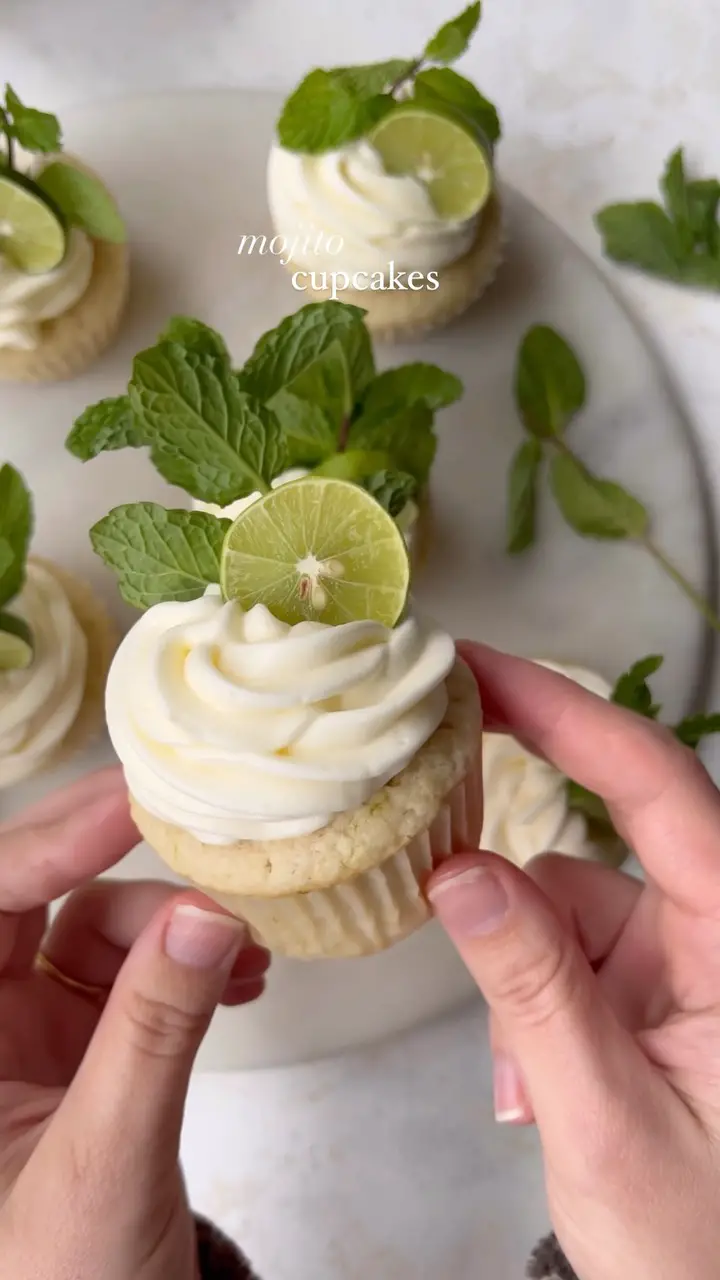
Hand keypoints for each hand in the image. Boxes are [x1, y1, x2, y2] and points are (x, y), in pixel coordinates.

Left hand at [0, 769, 269, 1279]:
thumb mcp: (105, 1164)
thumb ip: (154, 1033)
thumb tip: (207, 911)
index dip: (44, 844)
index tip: (128, 803)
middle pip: (28, 900)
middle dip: (109, 860)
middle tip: (186, 819)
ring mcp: (25, 1036)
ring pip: (89, 929)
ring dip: (168, 924)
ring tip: (243, 942)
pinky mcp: (80, 1050)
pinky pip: (131, 975)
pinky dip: (185, 965)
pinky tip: (242, 977)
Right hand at [429, 644, 719, 1279]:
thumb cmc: (701, 1246)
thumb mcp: (607, 1121)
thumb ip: (533, 992)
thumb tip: (458, 870)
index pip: (657, 786)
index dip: (568, 712)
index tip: (479, 670)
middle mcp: (716, 930)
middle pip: (598, 842)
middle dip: (518, 875)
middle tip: (432, 833)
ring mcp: (683, 962)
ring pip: (567, 908)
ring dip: (521, 975)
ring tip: (523, 1083)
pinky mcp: (651, 991)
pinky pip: (567, 955)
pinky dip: (531, 1003)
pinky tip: (531, 1085)